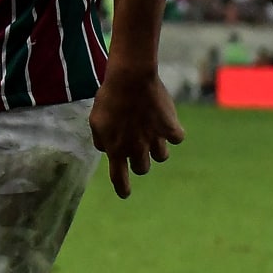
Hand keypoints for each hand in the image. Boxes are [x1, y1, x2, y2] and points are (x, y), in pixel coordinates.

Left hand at [89, 63, 185, 198]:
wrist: (130, 79)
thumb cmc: (109, 97)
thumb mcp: (95, 120)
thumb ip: (101, 139)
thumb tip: (106, 149)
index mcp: (116, 149)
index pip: (119, 178)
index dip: (122, 188)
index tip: (125, 193)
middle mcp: (136, 149)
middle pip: (142, 168)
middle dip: (140, 160)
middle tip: (138, 145)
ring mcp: (154, 139)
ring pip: (161, 156)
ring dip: (157, 148)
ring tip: (152, 132)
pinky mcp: (170, 128)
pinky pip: (176, 138)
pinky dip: (173, 132)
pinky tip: (167, 122)